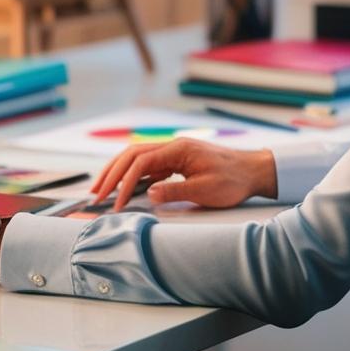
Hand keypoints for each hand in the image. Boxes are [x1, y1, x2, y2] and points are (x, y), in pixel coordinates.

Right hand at [89, 139, 278, 211]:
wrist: (254, 170)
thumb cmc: (233, 180)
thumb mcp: (205, 190)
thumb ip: (174, 191)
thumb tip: (147, 194)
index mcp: (178, 149)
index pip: (140, 163)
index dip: (124, 183)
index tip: (116, 203)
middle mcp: (173, 146)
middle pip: (132, 155)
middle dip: (111, 174)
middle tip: (95, 193)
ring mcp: (174, 152)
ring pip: (137, 158)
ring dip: (118, 172)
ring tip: (102, 188)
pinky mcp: (177, 160)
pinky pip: (149, 165)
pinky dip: (133, 175)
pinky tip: (126, 187)